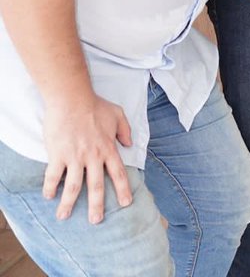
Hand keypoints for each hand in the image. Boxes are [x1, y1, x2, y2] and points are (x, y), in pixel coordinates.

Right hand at [41, 95, 132, 223]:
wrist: (72, 99)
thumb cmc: (95, 105)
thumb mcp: (118, 115)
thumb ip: (125, 130)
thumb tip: (129, 143)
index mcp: (108, 149)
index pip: (118, 174)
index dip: (122, 190)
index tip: (126, 204)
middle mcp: (93, 156)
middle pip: (96, 186)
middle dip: (97, 205)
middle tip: (96, 221)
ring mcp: (75, 157)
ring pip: (73, 186)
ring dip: (69, 203)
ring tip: (64, 216)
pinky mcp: (58, 154)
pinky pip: (53, 175)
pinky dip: (50, 187)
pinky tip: (48, 196)